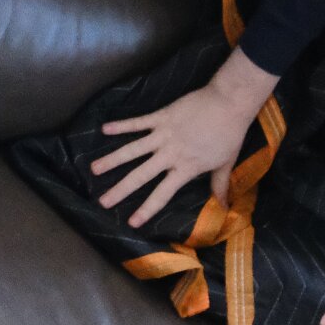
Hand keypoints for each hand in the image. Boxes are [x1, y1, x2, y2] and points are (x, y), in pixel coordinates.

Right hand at [90, 49, 277, 227]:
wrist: (229, 102)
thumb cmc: (230, 134)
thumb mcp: (226, 163)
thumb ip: (219, 185)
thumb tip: (223, 207)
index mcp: (186, 168)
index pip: (162, 194)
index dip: (146, 209)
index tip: (131, 222)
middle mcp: (170, 154)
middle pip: (140, 175)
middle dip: (120, 189)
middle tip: (102, 201)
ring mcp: (163, 134)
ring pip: (133, 149)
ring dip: (112, 159)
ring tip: (94, 168)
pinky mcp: (161, 116)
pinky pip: (137, 122)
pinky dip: (121, 125)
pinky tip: (104, 129)